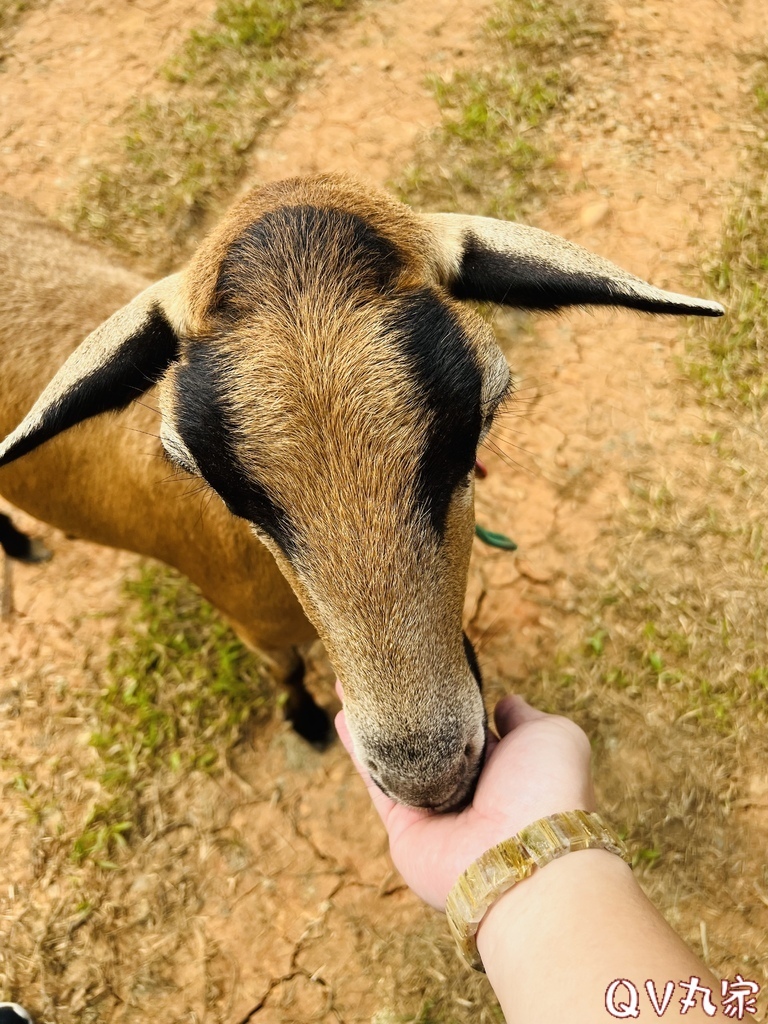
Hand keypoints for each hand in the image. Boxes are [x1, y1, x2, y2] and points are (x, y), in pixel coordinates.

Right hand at [336, 692, 595, 909]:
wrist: (524, 857)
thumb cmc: (547, 791)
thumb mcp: (552, 735)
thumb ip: (524, 716)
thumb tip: (506, 703)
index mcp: (501, 762)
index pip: (464, 719)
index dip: (443, 691)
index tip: (423, 662)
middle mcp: (465, 785)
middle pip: (424, 736)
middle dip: (402, 703)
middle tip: (379, 666)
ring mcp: (432, 806)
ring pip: (394, 755)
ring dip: (373, 719)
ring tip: (350, 681)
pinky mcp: (403, 826)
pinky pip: (376, 781)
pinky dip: (359, 748)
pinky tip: (344, 715)